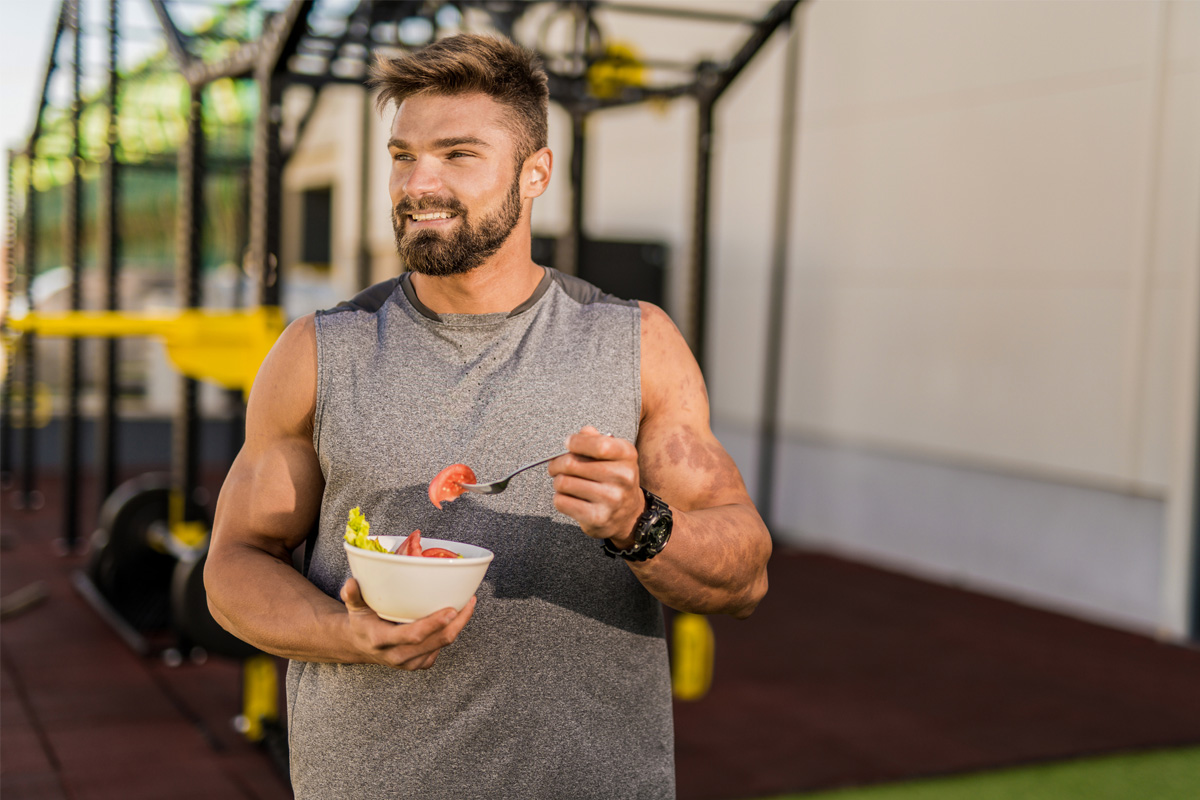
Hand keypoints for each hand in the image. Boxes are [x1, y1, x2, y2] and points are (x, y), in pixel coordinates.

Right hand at [340, 578, 475, 669]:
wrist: (361, 646)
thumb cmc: (361, 622)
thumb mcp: (354, 608)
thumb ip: (352, 595)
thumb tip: (351, 582)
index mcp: (382, 641)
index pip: (412, 635)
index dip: (434, 623)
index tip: (451, 609)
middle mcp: (397, 656)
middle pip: (436, 642)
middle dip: (456, 623)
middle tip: (469, 601)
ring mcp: (410, 663)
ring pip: (442, 646)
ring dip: (458, 626)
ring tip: (469, 604)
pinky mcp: (419, 664)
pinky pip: (440, 650)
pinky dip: (451, 633)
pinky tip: (457, 618)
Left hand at [549, 425, 643, 546]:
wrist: (629, 514)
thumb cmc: (614, 478)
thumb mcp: (613, 454)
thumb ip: (596, 439)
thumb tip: (583, 433)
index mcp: (627, 455)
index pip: (598, 445)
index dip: (575, 442)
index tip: (568, 444)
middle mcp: (623, 477)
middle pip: (571, 463)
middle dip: (557, 464)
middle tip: (556, 467)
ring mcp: (611, 499)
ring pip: (563, 483)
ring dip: (558, 481)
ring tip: (564, 483)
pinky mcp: (598, 518)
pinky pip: (562, 502)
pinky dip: (559, 498)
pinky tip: (569, 498)